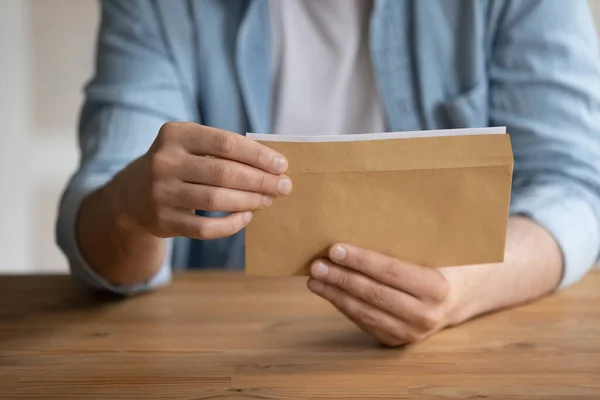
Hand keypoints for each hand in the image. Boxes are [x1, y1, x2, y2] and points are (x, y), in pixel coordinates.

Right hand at [107, 122, 291, 239]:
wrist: (132, 195)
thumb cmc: (180, 165)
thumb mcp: (192, 147)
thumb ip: (225, 151)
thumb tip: (274, 166)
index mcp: (175, 134)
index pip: (225, 143)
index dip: (258, 155)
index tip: (282, 165)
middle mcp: (164, 162)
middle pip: (223, 173)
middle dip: (260, 180)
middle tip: (284, 186)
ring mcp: (160, 193)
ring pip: (216, 200)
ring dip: (250, 201)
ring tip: (268, 199)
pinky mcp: (163, 221)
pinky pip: (205, 228)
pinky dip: (231, 224)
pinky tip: (247, 217)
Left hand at [307, 244, 455, 346]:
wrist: (457, 299)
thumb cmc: (439, 265)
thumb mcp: (431, 253)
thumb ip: (401, 247)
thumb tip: (354, 233)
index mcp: (436, 287)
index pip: (390, 272)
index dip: (361, 261)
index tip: (335, 250)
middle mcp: (425, 314)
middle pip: (374, 294)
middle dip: (341, 279)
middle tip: (317, 265)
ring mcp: (411, 333)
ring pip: (365, 312)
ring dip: (336, 295)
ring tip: (315, 279)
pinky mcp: (396, 341)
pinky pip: (364, 322)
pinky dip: (344, 306)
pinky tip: (329, 292)